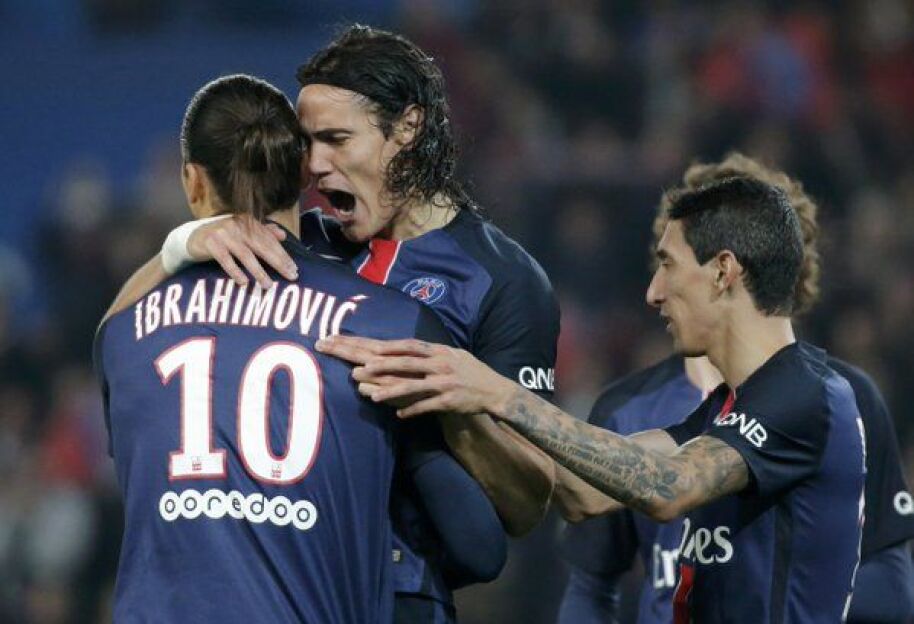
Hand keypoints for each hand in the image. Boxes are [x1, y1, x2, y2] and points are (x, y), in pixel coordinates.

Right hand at [187, 214, 297, 288]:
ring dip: (258, 271)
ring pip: (246, 255)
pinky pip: (226, 260)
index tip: (294, 268)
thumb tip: (283, 235)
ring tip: (268, 285)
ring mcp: (223, 233)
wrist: (192, 237)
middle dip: (278, 262)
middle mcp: (237, 225)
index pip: (269, 240)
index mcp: (247, 222)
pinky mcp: (210, 243)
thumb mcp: (243, 232)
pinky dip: (235, 271)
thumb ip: (263, 232)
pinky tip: (244, 282)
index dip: (283, 254)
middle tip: (290, 276)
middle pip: (262, 246)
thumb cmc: (223, 237)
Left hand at [314, 336, 515, 417]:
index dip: (384, 346)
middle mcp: (440, 364)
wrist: (496, 390)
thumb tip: (406, 348)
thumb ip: (430, 352)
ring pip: (413, 385)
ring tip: (372, 396)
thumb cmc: (471, 372)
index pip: (406, 345)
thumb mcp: (452, 355)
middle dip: (380, 366)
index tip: (363, 346)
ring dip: (391, 390)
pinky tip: (398, 415)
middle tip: (357, 369)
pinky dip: (413, 410)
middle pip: (405, 363)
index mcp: (438, 351)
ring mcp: (445, 382)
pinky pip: (427, 406)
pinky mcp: (450, 401)